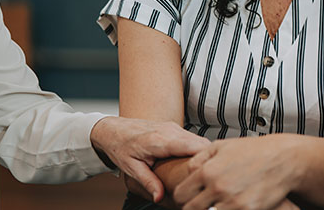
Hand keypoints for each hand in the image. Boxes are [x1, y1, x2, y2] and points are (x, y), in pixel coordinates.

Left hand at [90, 117, 209, 202]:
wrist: (113, 129)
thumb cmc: (120, 147)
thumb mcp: (132, 168)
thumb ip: (149, 182)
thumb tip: (159, 197)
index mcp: (160, 141)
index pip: (193, 147)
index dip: (205, 159)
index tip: (209, 174)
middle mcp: (170, 130)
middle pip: (201, 143)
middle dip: (208, 159)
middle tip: (210, 177)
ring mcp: (173, 127)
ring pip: (198, 140)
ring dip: (204, 154)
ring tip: (204, 171)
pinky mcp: (174, 128)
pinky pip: (192, 138)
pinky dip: (197, 149)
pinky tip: (196, 163)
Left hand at [171, 136, 298, 209]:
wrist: (284, 159)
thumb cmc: (254, 151)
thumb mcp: (223, 146)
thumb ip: (200, 158)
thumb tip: (187, 171)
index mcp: (208, 171)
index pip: (180, 194)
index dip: (183, 197)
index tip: (191, 197)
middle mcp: (218, 187)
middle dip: (195, 207)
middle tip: (204, 202)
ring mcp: (232, 202)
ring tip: (219, 203)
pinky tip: (233, 205)